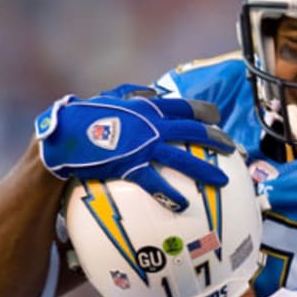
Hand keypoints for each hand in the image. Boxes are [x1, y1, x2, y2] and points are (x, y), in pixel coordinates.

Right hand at [34, 85, 235, 211]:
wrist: (63, 136)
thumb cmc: (83, 116)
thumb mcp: (111, 97)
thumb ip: (134, 93)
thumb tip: (153, 92)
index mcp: (148, 107)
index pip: (185, 106)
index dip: (205, 111)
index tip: (218, 117)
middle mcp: (152, 125)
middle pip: (193, 130)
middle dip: (216, 139)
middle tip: (232, 150)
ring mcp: (144, 146)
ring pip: (182, 157)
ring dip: (205, 169)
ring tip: (222, 181)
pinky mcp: (131, 165)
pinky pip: (156, 182)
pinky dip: (171, 194)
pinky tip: (184, 205)